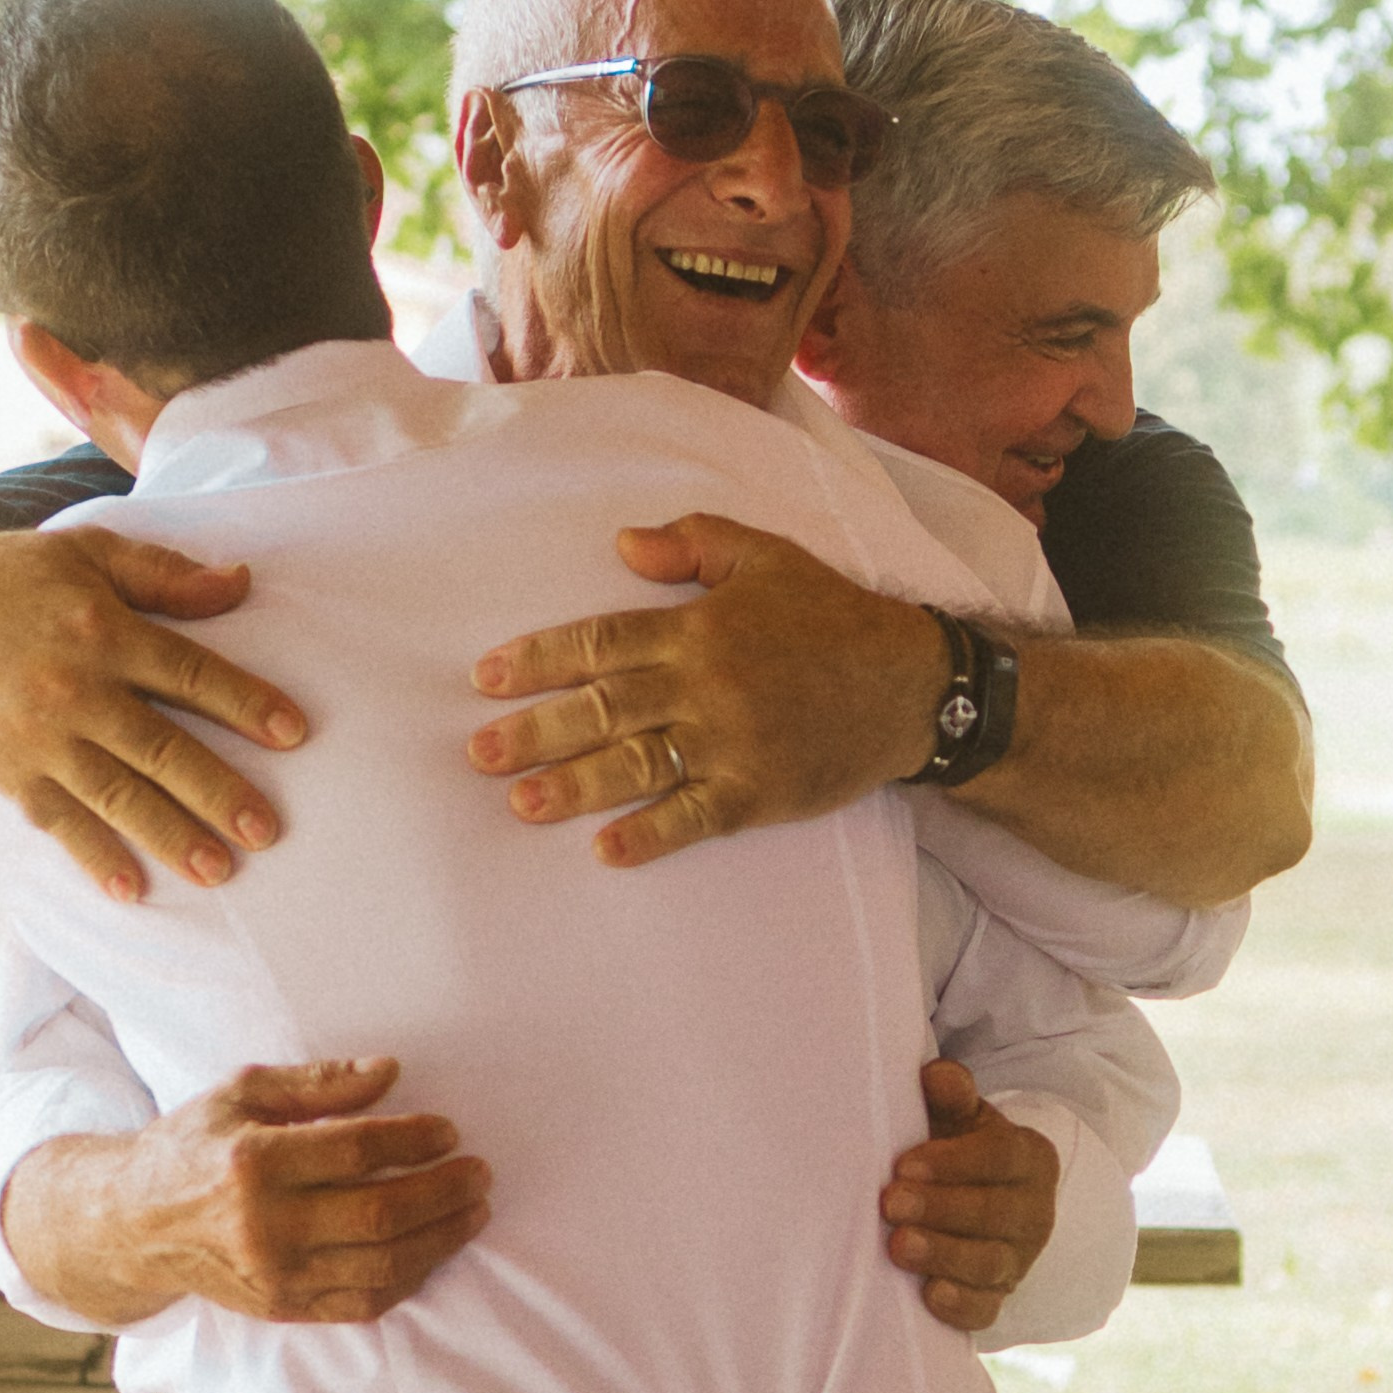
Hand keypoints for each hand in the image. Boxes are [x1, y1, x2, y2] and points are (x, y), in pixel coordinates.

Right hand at [0, 527, 308, 899]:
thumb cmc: (11, 575)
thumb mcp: (89, 550)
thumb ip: (166, 572)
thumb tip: (241, 583)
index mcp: (104, 629)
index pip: (190, 672)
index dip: (246, 703)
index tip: (294, 733)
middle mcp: (75, 688)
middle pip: (161, 747)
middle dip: (218, 792)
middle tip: (267, 831)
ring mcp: (39, 737)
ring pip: (117, 795)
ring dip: (169, 836)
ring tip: (218, 871)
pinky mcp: (6, 771)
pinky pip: (59, 822)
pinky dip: (94, 857)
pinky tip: (131, 888)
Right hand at [1, 1060, 492, 1327]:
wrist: (136, 1224)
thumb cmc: (194, 1145)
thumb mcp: (244, 1091)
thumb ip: (319, 1083)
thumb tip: (389, 1072)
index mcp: (254, 1162)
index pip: (356, 1152)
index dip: (413, 1140)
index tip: (448, 1130)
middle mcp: (266, 1226)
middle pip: (380, 1213)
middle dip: (444, 1193)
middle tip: (480, 1173)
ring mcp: (276, 1275)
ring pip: (382, 1267)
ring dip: (441, 1239)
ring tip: (474, 1211)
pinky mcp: (284, 1308)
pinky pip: (363, 1303)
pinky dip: (409, 1279)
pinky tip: (434, 1250)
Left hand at [466, 513, 948, 868]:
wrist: (913, 685)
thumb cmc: (832, 617)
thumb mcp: (767, 556)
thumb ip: (693, 541)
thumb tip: (620, 544)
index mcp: (699, 627)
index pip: (602, 641)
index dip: (540, 658)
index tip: (485, 677)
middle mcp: (707, 684)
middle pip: (605, 708)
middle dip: (536, 731)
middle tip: (479, 754)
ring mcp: (733, 742)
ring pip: (638, 764)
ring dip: (575, 786)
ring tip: (522, 803)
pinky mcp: (761, 791)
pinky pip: (695, 817)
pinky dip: (651, 835)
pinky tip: (608, 851)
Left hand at [878, 1059, 1059, 1331]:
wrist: (976, 1199)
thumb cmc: (956, 1149)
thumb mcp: (959, 1118)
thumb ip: (950, 1095)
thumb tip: (935, 1074)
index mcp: (1028, 1158)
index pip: (999, 1158)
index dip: (952, 1162)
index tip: (904, 1165)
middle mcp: (1033, 1211)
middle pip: (993, 1213)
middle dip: (940, 1209)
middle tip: (891, 1203)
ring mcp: (1019, 1260)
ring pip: (989, 1263)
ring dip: (943, 1255)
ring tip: (899, 1246)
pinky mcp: (999, 1297)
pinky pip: (985, 1310)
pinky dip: (960, 1306)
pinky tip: (930, 1297)